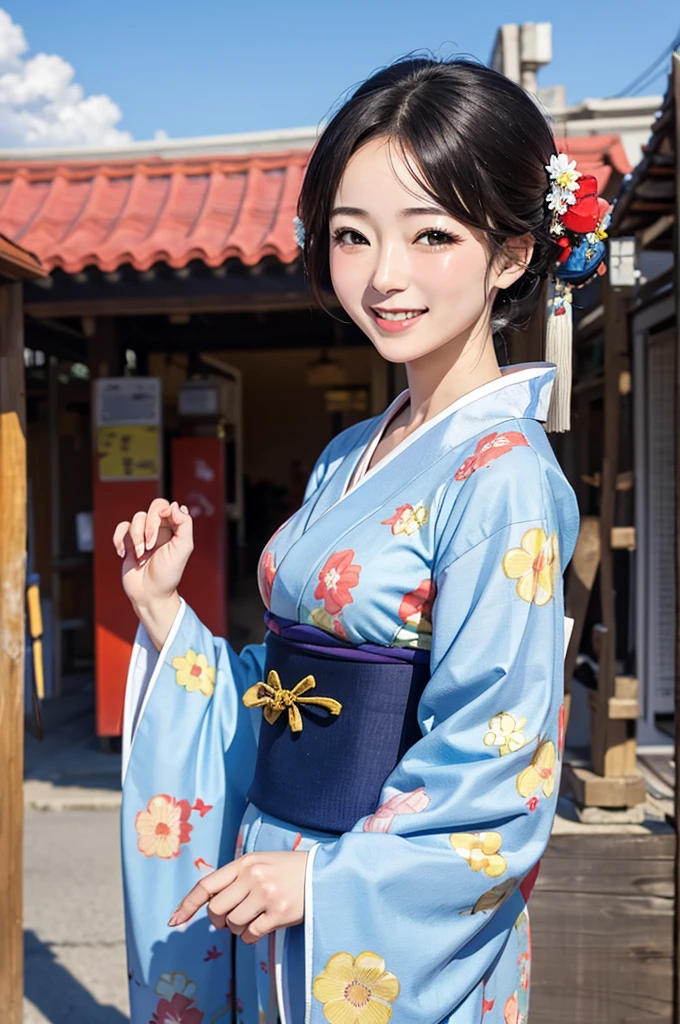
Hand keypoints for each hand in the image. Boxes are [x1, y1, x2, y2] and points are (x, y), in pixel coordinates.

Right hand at [112, 499, 193, 647]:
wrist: (149, 594)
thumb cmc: (168, 574)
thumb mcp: (183, 548)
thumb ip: (184, 524)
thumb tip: (175, 505)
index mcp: (173, 529)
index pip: (166, 507)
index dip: (161, 512)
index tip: (162, 523)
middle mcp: (158, 530)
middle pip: (150, 509)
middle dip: (148, 526)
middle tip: (150, 547)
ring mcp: (142, 535)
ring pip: (135, 519)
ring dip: (136, 538)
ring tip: (140, 556)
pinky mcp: (128, 542)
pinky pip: (121, 528)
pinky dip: (120, 540)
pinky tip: (125, 554)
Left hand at [169, 851, 307, 944]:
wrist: (320, 874)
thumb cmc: (285, 870)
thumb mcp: (258, 864)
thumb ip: (235, 879)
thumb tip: (208, 905)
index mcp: (244, 863)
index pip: (206, 885)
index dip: (187, 904)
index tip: (173, 920)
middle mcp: (252, 877)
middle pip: (216, 910)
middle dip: (219, 920)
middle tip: (230, 919)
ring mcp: (266, 894)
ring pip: (232, 924)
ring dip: (238, 929)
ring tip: (253, 918)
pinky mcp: (279, 912)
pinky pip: (250, 935)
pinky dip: (251, 936)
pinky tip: (263, 926)